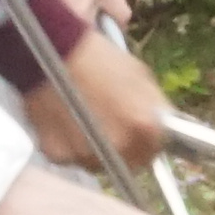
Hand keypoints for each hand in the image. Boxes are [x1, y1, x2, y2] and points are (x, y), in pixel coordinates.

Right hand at [28, 16, 174, 174]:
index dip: (149, 144)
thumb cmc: (99, 58)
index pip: (156, 153)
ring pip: (98, 164)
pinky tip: (67, 122)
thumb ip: (154, 108)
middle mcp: (118, 147)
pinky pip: (71, 158)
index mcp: (144, 127)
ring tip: (87, 123)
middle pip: (129, 164)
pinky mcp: (59, 155)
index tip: (142, 136)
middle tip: (114, 128)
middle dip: (125, 150)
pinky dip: (71, 145)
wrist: (53, 49)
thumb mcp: (140, 77)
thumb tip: (162, 126)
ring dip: (97, 150)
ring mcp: (87, 155)